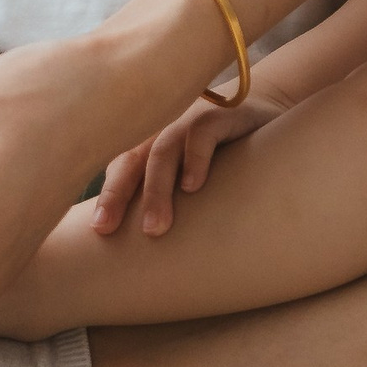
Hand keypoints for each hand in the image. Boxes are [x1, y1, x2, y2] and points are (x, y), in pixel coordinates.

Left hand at [91, 87, 286, 238]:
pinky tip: (192, 187)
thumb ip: (167, 197)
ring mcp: (190, 119)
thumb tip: (144, 250)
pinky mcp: (221, 116)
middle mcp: (165, 129)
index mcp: (150, 143)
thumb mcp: (189, 175)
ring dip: (157, 188)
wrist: (266, 115)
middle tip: (109, 230)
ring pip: (163, 148)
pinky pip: (202, 133)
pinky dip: (195, 158)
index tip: (100, 231)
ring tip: (156, 227)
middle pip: (132, 158)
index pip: (119, 167)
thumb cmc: (222, 156)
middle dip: (118, 194)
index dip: (109, 196)